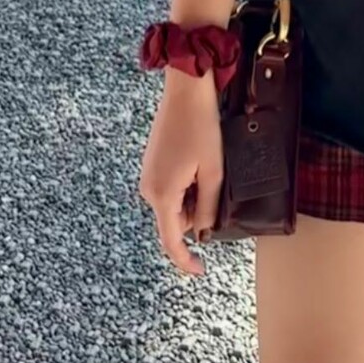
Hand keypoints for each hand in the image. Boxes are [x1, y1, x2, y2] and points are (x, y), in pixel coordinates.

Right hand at [137, 74, 224, 278]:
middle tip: (215, 186)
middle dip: (197, 215)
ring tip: (207, 169)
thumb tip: (203, 233)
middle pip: (175, 221)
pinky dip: (185, 187)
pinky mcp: (151, 164)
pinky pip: (169, 189)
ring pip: (173, 205)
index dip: (186, 260)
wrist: (185, 91)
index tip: (201, 270)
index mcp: (162, 195)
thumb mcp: (213, 171)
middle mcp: (148, 189)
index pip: (172, 241)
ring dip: (192, 199)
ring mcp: (148, 176)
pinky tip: (198, 164)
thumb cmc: (201, 128)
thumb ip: (208, 207)